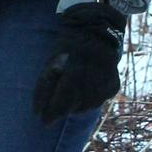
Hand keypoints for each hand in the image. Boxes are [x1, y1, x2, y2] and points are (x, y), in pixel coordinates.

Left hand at [32, 3, 126, 123]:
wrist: (97, 33)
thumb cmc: (68, 47)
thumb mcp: (52, 61)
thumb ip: (45, 85)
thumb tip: (37, 112)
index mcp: (77, 70)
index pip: (63, 99)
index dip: (51, 111)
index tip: (41, 118)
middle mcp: (95, 79)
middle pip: (74, 106)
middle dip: (60, 109)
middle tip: (51, 110)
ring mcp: (107, 84)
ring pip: (86, 106)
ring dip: (74, 105)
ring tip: (68, 92)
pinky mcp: (114, 87)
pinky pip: (97, 101)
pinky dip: (87, 100)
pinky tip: (82, 90)